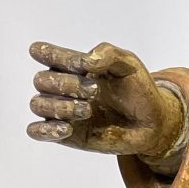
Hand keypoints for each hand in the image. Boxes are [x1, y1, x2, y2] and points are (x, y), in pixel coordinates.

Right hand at [27, 40, 182, 159]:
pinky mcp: (66, 134)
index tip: (81, 65)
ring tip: (87, 110)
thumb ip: (107, 53)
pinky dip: (45, 129)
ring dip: (59, 106)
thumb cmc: (138, 90)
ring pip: (38, 104)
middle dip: (66, 84)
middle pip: (41, 80)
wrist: (152, 123)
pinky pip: (36, 131)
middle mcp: (62, 87)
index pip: (44, 53)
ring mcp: (62, 111)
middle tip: (94, 91)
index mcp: (71, 65)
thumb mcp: (128, 64)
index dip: (52, 55)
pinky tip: (67, 129)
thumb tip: (85, 61)